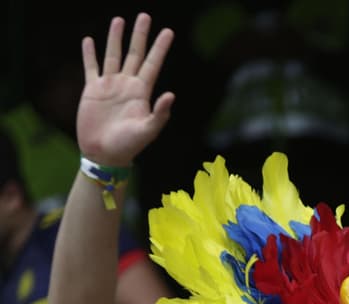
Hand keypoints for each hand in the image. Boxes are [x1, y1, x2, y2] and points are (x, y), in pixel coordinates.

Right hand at [78, 14, 174, 165]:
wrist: (104, 154)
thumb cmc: (129, 145)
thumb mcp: (148, 131)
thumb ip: (159, 114)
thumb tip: (171, 94)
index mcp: (142, 92)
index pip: (153, 64)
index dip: (160, 48)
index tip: (168, 31)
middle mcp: (127, 85)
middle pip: (135, 54)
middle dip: (140, 35)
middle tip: (145, 16)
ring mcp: (110, 86)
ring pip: (113, 55)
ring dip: (115, 38)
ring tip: (118, 20)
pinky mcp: (92, 90)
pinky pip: (91, 67)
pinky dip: (89, 54)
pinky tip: (89, 40)